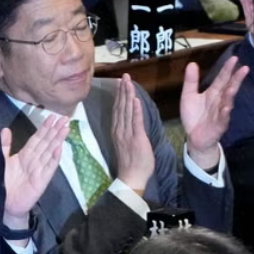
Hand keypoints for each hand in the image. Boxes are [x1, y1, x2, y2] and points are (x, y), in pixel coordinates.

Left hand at [2, 117, 68, 240]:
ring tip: (65, 128)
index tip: (52, 116)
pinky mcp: (41, 181)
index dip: (44, 128)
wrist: (3, 204)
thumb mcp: (1, 160)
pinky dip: (54, 158)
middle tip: (64, 117)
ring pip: (50, 152)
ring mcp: (39, 170)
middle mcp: (34, 161)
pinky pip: (49, 168)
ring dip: (58, 140)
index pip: (37, 138)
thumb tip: (6, 129)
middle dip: (55, 130)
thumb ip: (4, 146)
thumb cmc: (3, 183)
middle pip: (46, 142)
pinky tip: (59, 148)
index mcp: (25, 155)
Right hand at [112, 74, 154, 194]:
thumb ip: (128, 130)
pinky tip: (135, 99)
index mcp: (117, 130)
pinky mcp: (136, 138)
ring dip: (127, 95)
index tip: (121, 82)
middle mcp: (120, 130)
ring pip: (126, 111)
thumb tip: (130, 118)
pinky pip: (135, 122)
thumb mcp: (126, 143)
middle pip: (121, 106)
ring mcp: (127, 134)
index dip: (119, 95)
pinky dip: (135, 110)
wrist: (131, 177)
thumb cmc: (131, 162)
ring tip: (128, 82)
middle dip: (123, 90)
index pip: (118, 109)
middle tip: (125, 76)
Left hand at [179, 58, 247, 170]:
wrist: (194, 137)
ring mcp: (221, 113)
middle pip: (229, 88)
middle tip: (244, 68)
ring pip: (227, 103)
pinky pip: (223, 118)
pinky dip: (225, 113)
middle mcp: (219, 101)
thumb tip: (192, 63)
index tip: (234, 58)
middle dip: (236, 79)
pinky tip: (227, 108)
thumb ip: (191, 81)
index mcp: (213, 93)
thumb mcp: (188, 95)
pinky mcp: (219, 125)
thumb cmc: (194, 115)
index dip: (227, 69)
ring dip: (230, 95)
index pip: (222, 79)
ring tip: (232, 87)